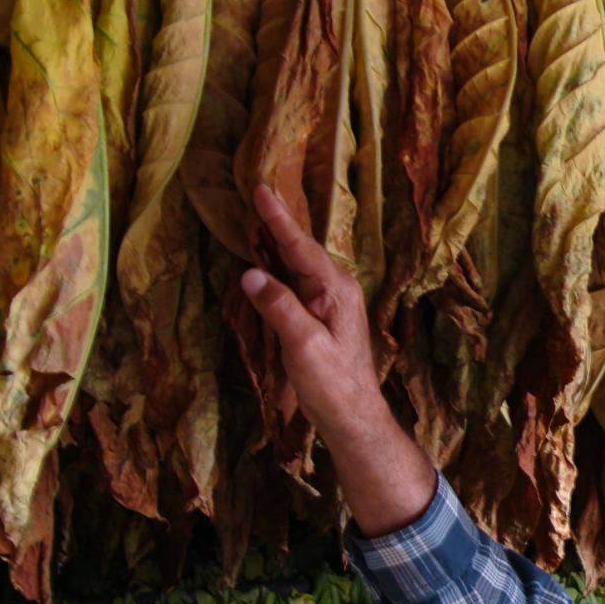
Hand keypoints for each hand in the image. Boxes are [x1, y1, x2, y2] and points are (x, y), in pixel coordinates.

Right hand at [241, 185, 435, 534]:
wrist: (353, 415)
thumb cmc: (331, 383)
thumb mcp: (303, 345)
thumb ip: (279, 307)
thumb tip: (251, 273)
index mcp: (335, 289)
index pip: (300, 246)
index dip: (278, 218)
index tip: (260, 188)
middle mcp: (336, 289)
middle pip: (302, 248)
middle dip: (279, 222)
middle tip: (258, 191)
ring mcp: (331, 303)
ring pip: (300, 264)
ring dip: (279, 242)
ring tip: (259, 217)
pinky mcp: (323, 318)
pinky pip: (297, 281)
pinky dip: (280, 266)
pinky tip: (269, 262)